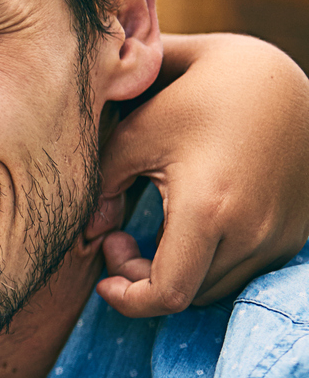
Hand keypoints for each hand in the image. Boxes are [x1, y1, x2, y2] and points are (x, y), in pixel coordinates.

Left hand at [95, 32, 308, 315]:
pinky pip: (244, 269)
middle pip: (188, 296)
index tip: (104, 272)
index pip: (167, 295)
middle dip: (143, 278)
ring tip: (157, 223)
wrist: (280, 78)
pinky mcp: (294, 232)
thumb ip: (101, 185)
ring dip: (178, 271)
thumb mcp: (138, 130)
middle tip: (120, 236)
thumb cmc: (200, 94)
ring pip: (216, 287)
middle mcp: (253, 233)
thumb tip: (88, 234)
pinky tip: (193, 220)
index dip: (128, 299)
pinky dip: (209, 261)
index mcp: (209, 209)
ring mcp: (279, 236)